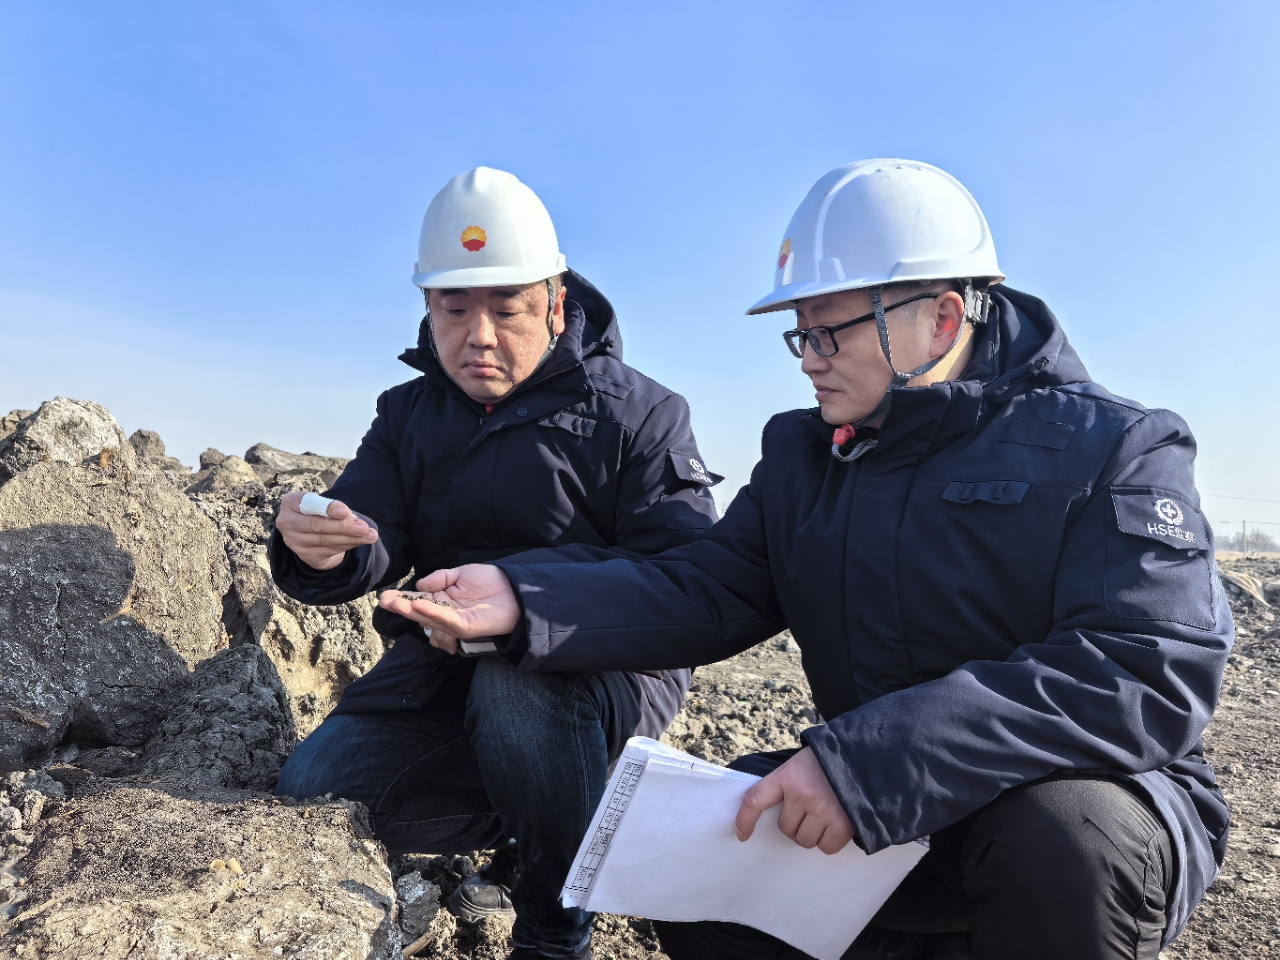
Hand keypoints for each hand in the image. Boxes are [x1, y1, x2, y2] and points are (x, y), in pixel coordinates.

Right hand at [274, 491, 378, 570]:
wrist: (309, 531)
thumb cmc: (319, 511)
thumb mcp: (324, 503)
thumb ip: (334, 509)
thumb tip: (354, 521)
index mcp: (291, 502)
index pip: (309, 504)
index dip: (328, 509)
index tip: (345, 512)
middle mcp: (287, 522)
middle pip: (317, 525)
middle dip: (343, 527)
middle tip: (364, 528)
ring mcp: (293, 541)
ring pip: (325, 540)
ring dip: (351, 538)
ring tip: (369, 535)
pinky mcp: (304, 555)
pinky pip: (329, 551)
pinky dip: (347, 545)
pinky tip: (361, 541)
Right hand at [377, 564, 519, 638]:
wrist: (516, 588)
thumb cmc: (491, 581)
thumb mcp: (461, 573)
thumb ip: (441, 578)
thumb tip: (421, 585)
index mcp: (443, 601)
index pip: (418, 601)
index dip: (402, 599)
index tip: (385, 596)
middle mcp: (447, 615)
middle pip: (420, 613)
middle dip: (402, 607)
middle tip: (384, 601)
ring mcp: (456, 623)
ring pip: (430, 619)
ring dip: (412, 611)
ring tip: (396, 603)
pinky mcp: (467, 627)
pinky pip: (447, 621)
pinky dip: (433, 613)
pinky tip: (419, 605)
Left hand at [735, 747, 854, 854]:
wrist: (868, 755)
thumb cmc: (831, 761)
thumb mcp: (803, 763)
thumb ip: (788, 783)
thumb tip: (775, 812)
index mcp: (787, 775)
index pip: (755, 799)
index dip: (745, 820)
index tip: (741, 835)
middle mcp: (801, 793)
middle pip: (785, 828)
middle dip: (795, 825)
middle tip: (810, 811)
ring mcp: (822, 810)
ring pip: (805, 840)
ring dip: (812, 834)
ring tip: (826, 816)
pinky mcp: (843, 824)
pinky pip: (826, 847)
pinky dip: (830, 842)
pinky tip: (838, 825)